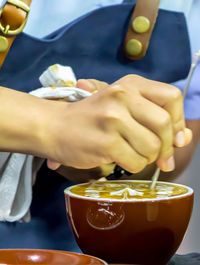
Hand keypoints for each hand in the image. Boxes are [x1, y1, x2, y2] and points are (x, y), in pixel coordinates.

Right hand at [46, 75, 191, 172]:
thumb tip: (184, 139)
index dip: (177, 121)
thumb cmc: (91, 118)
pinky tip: (120, 159)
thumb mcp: (123, 108)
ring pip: (152, 147)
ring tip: (131, 154)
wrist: (54, 126)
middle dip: (166, 147)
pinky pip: (136, 162)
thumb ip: (155, 120)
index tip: (172, 138)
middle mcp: (123, 96)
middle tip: (160, 157)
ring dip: (147, 158)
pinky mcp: (106, 142)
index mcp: (130, 84)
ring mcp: (113, 119)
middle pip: (165, 125)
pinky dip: (133, 165)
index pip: (172, 98)